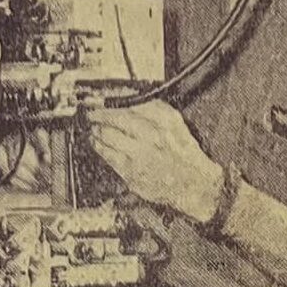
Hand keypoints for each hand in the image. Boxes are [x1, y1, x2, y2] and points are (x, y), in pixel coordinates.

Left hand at [86, 100, 224, 224]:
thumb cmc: (185, 155)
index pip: (131, 104)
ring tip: (93, 128)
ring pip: (108, 135)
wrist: (194, 185)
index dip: (112, 102)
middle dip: (100, 114)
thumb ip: (155, 110)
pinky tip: (96, 143)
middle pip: (116, 118)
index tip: (103, 101)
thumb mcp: (176, 124)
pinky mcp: (132, 172)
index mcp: (165, 120)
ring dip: (97, 130)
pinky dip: (99, 147)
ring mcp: (140, 155)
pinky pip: (108, 155)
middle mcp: (152, 135)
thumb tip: (130, 100)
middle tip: (92, 113)